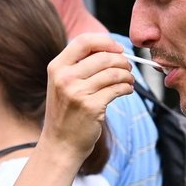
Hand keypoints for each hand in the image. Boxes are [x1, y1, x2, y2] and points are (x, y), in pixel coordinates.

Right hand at [42, 34, 132, 160]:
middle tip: (128, 67)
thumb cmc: (66, 112)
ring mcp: (77, 93)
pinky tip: (127, 90)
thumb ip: (78, 65)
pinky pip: (117, 89)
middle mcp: (65, 78)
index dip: (105, 42)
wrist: (60, 144)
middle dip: (122, 61)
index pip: (84, 41)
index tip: (118, 48)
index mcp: (57, 67)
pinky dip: (127, 87)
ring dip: (127, 75)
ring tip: (129, 80)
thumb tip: (111, 49)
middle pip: (103, 57)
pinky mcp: (91, 107)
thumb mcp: (62, 84)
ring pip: (113, 73)